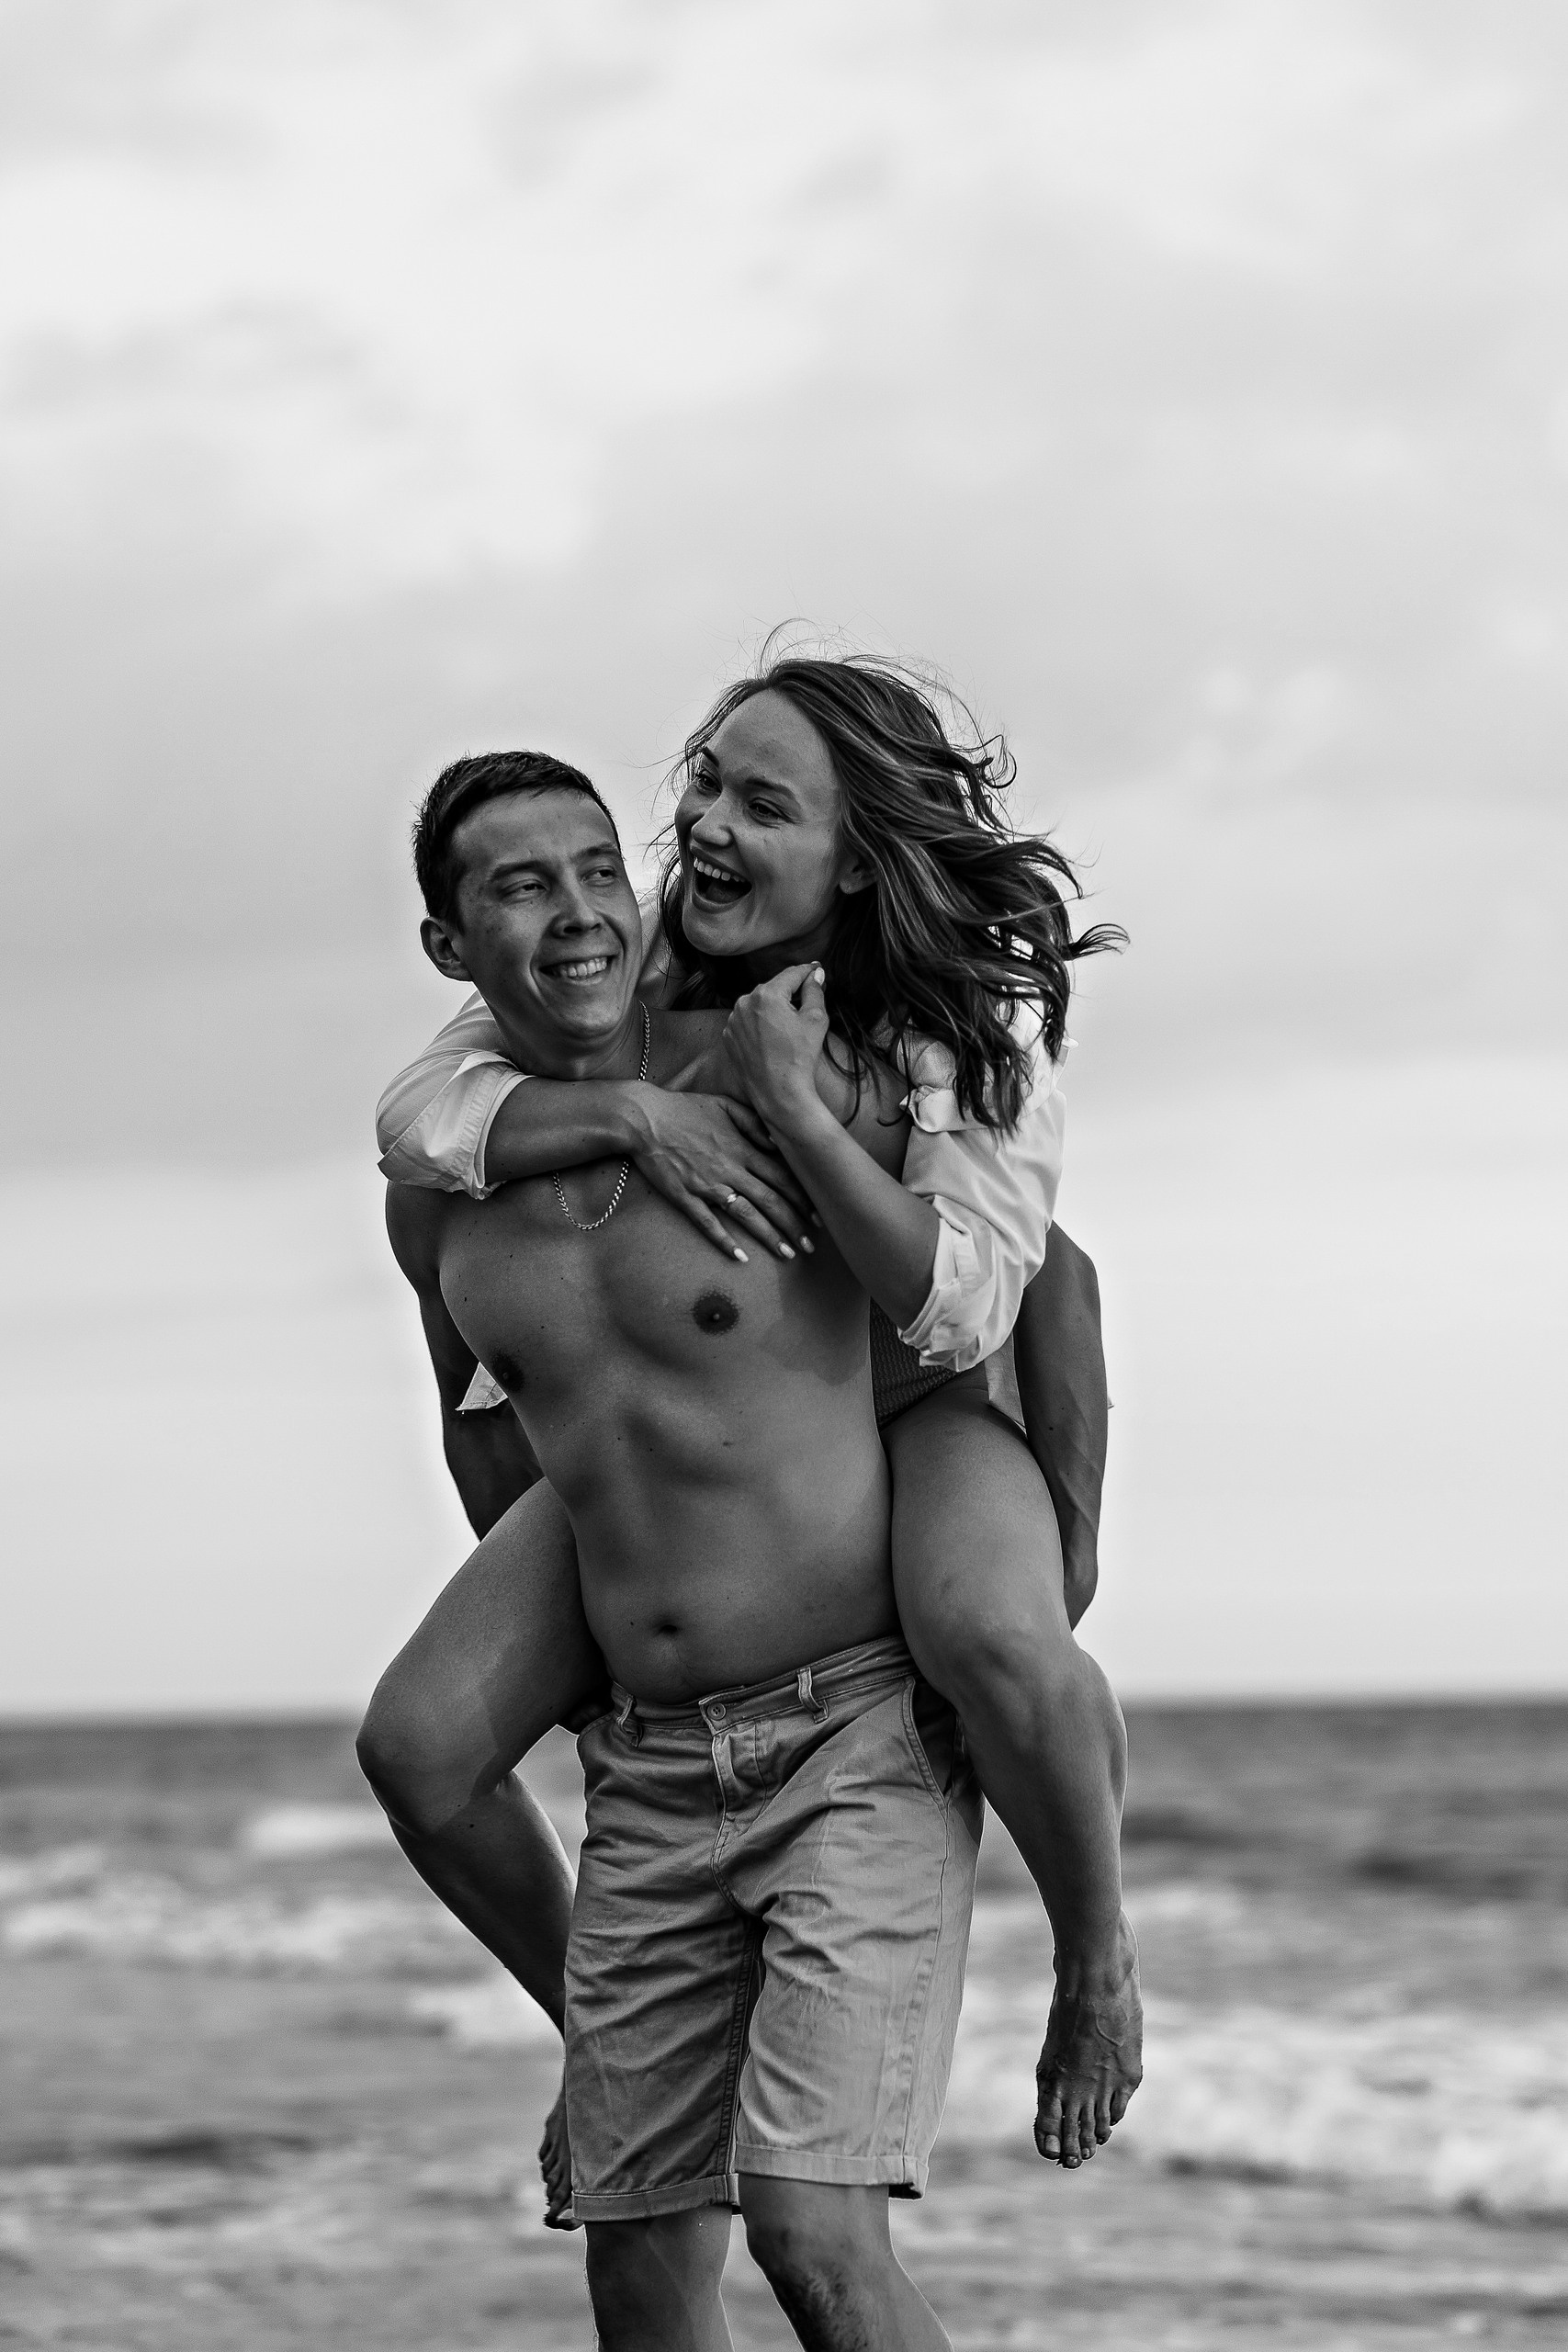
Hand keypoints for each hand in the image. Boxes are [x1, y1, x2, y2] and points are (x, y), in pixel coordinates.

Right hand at [624, 1085, 815, 1261]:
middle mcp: (730, 1169)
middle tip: (811, 1246)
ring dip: (769, 1236)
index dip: (802, 1197)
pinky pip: (708, 1223)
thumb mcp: (725, 1105)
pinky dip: (725, 1241)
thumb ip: (754, 1122)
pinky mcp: (685, 1197)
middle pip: (770, 1200)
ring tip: (788, 1254)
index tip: (818, 1215)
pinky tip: (740, 1257)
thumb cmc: (685, 1109)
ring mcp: (707, 1185)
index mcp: (742, 1148)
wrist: (644, 1119)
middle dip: (794, 1224)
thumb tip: (778, 1141)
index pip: (781, 1176)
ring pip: (746, 1215)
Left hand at [722, 964, 831, 1134]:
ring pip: (758, 1005)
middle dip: (790, 992)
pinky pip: (747, 1021)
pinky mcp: (729, 1037)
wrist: (779, 1093)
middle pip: (773, 989)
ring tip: (789, 1027)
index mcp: (766, 995)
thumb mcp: (816, 1019)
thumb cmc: (799, 1058)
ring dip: (773, 1008)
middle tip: (807, 1002)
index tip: (816, 969)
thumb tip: (814, 974)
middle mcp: (744, 1003)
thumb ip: (814, 991)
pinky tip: (773, 1038)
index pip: (791, 974)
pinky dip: (759, 1024)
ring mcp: (733, 1020)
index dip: (807, 971)